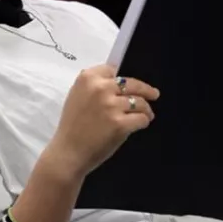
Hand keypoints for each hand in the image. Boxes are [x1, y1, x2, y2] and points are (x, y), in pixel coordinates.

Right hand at [45, 64, 159, 179]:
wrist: (68, 152)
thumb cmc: (72, 127)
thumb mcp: (76, 96)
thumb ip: (93, 86)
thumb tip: (115, 80)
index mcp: (87, 78)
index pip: (112, 70)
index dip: (120, 78)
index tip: (126, 85)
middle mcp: (101, 88)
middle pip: (132, 84)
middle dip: (146, 90)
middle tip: (154, 94)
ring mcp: (111, 106)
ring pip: (140, 102)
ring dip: (146, 109)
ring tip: (147, 114)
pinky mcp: (121, 124)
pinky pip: (141, 118)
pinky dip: (144, 121)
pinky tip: (141, 124)